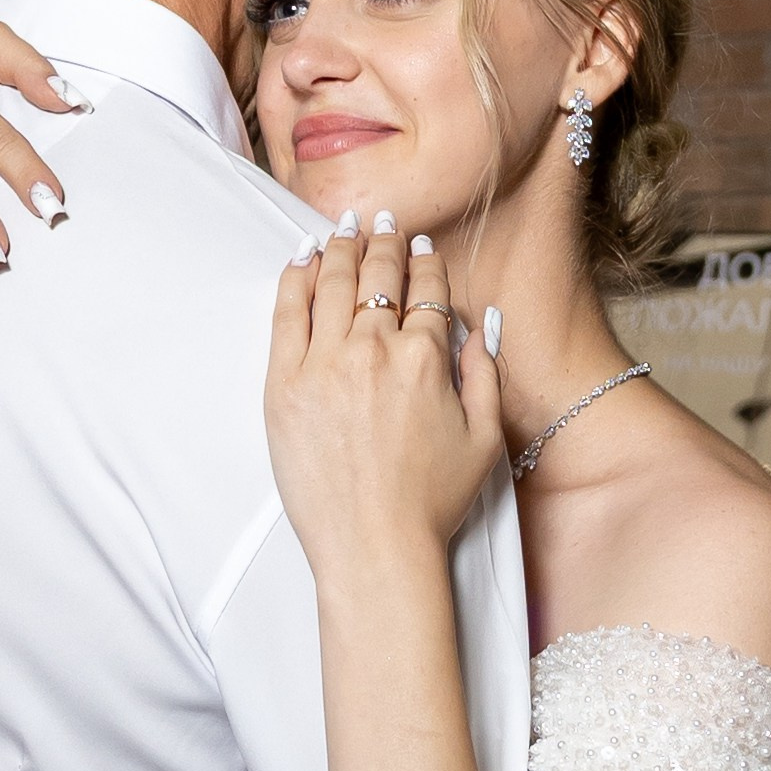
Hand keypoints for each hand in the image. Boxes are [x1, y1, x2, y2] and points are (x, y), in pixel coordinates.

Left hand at [265, 218, 503, 578]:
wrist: (374, 546)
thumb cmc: (431, 503)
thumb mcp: (485, 438)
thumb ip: (485, 375)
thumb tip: (483, 326)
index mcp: (428, 359)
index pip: (426, 291)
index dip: (425, 264)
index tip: (420, 249)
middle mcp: (375, 350)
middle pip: (378, 275)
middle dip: (383, 241)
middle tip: (381, 224)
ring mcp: (325, 364)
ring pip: (332, 283)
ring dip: (340, 248)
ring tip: (343, 230)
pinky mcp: (284, 384)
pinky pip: (286, 314)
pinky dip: (295, 279)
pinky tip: (303, 261)